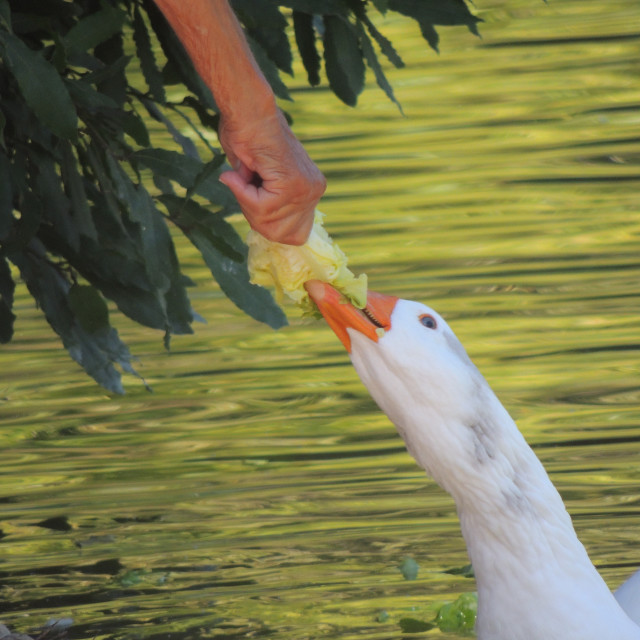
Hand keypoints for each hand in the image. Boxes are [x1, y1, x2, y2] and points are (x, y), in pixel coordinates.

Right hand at [218, 109, 325, 245]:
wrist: (248, 110)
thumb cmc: (249, 137)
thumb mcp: (258, 181)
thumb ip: (265, 203)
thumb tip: (262, 224)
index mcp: (312, 189)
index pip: (293, 234)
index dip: (266, 223)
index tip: (255, 194)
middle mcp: (315, 190)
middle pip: (281, 234)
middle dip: (256, 216)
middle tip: (248, 186)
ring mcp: (307, 188)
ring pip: (268, 223)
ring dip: (248, 202)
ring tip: (249, 175)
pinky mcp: (293, 184)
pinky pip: (262, 208)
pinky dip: (245, 194)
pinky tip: (248, 172)